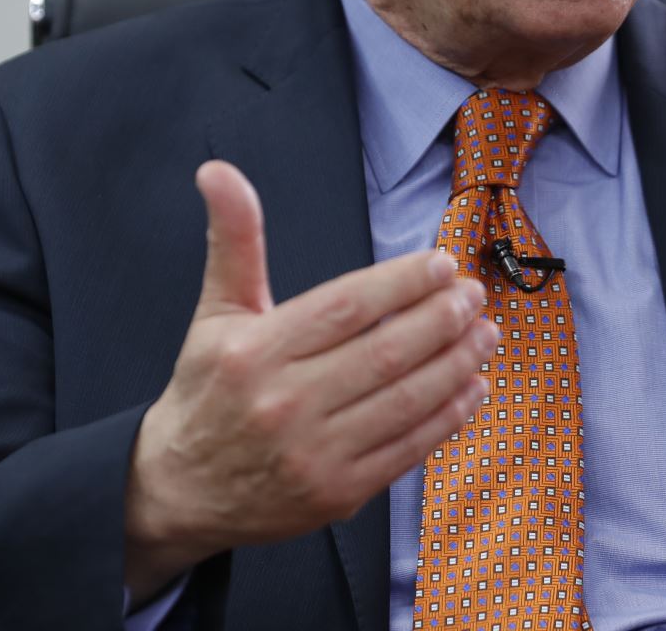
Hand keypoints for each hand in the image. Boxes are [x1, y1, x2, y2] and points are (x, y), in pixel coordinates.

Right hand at [123, 161, 494, 596]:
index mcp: (255, 352)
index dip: (402, 282)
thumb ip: (234, 240)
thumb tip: (219, 171)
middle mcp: (284, 404)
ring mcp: (313, 454)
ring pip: (404, 400)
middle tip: (473, 294)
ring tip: (485, 333)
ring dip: (457, 364)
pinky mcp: (337, 494)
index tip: (442, 264)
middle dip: (441, 318)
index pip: (346, 306)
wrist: (179, 489)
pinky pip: (407, 449)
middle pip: (385, 353)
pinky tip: (473, 387)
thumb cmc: (208, 391)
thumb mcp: (215, 312)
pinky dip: (448, 416)